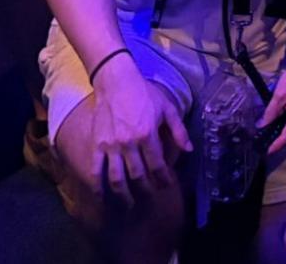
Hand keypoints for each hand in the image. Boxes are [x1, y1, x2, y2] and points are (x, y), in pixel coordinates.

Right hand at [87, 54, 188, 200]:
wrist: (115, 81)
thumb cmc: (144, 93)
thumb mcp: (167, 107)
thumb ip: (178, 130)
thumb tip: (189, 150)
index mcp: (148, 134)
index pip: (158, 165)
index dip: (164, 179)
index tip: (167, 185)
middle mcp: (129, 143)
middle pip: (138, 175)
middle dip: (146, 189)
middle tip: (150, 196)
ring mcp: (111, 146)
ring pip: (117, 178)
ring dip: (124, 195)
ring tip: (129, 203)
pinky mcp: (96, 145)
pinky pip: (96, 170)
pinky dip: (98, 186)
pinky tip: (103, 196)